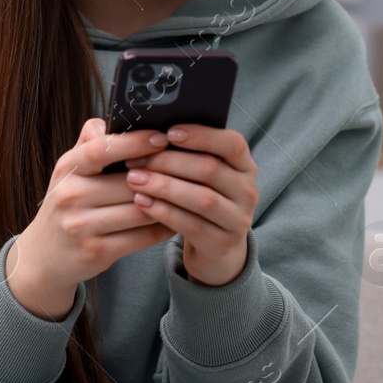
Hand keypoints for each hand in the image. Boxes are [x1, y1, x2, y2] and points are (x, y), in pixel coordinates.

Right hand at [6, 118, 175, 319]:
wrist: (44, 255)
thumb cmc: (68, 203)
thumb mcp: (71, 170)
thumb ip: (93, 143)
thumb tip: (125, 118)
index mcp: (68, 168)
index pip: (102, 149)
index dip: (134, 142)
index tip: (163, 137)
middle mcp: (71, 195)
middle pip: (129, 182)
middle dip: (161, 176)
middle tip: (191, 168)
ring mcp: (81, 226)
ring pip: (140, 211)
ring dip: (168, 203)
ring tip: (189, 192)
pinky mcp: (96, 252)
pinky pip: (140, 237)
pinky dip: (162, 228)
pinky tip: (175, 219)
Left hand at [123, 123, 257, 286]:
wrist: (217, 249)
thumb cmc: (203, 201)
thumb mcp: (204, 178)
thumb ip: (189, 156)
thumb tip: (151, 133)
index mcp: (245, 166)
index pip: (233, 143)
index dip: (202, 135)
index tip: (169, 132)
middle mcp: (247, 191)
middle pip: (210, 170)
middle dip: (170, 162)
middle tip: (137, 160)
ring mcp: (238, 220)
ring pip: (202, 199)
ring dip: (164, 187)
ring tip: (135, 180)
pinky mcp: (222, 244)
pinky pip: (191, 225)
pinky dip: (164, 212)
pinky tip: (142, 202)